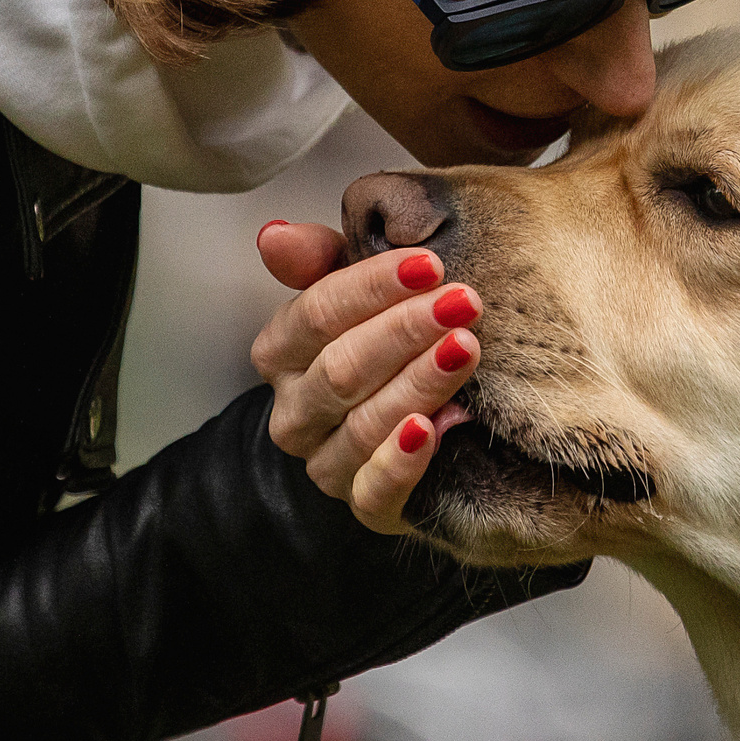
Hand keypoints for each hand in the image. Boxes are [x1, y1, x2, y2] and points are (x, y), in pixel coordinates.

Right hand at [250, 220, 481, 533]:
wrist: (419, 425)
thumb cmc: (384, 341)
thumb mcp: (357, 292)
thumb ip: (320, 261)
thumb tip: (274, 235)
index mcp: (280, 354)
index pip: (316, 315)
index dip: (372, 287)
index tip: (430, 265)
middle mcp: (294, 413)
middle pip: (340, 369)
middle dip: (405, 331)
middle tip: (464, 301)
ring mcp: (326, 463)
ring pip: (362, 426)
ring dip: (417, 385)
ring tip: (464, 350)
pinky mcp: (366, 505)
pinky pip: (375, 490)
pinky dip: (404, 460)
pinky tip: (438, 427)